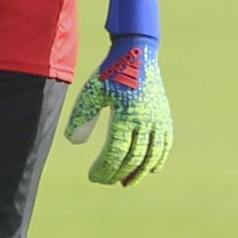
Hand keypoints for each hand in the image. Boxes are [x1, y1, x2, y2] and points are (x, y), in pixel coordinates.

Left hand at [65, 0, 172, 185]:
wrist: (137, 54)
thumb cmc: (109, 73)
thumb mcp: (91, 92)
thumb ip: (82, 116)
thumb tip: (73, 142)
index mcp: (125, 115)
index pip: (116, 152)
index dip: (105, 168)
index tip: (94, 177)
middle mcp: (145, 121)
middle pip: (133, 158)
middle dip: (117, 173)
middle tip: (104, 181)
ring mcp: (158, 120)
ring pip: (151, 155)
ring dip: (138, 172)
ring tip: (123, 182)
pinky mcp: (164, 118)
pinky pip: (164, 146)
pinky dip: (157, 160)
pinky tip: (147, 169)